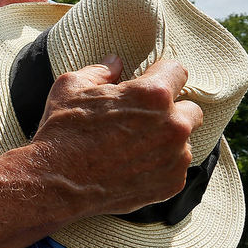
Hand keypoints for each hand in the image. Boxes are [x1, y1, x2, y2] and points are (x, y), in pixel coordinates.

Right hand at [25, 56, 202, 219]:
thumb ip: (100, 71)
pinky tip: (131, 165)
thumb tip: (114, 63)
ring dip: (165, 140)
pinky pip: (175, 167)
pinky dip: (159, 165)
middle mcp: (173, 125)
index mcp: (153, 95)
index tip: (149, 81)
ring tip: (132, 146)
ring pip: (183, 141)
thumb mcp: (71, 87)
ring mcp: (175, 157)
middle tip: (142, 117)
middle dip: (171, 110)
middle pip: (191, 109)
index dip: (160, 74)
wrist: (56, 181)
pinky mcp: (171, 183)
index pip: (177, 71)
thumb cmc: (63, 131)